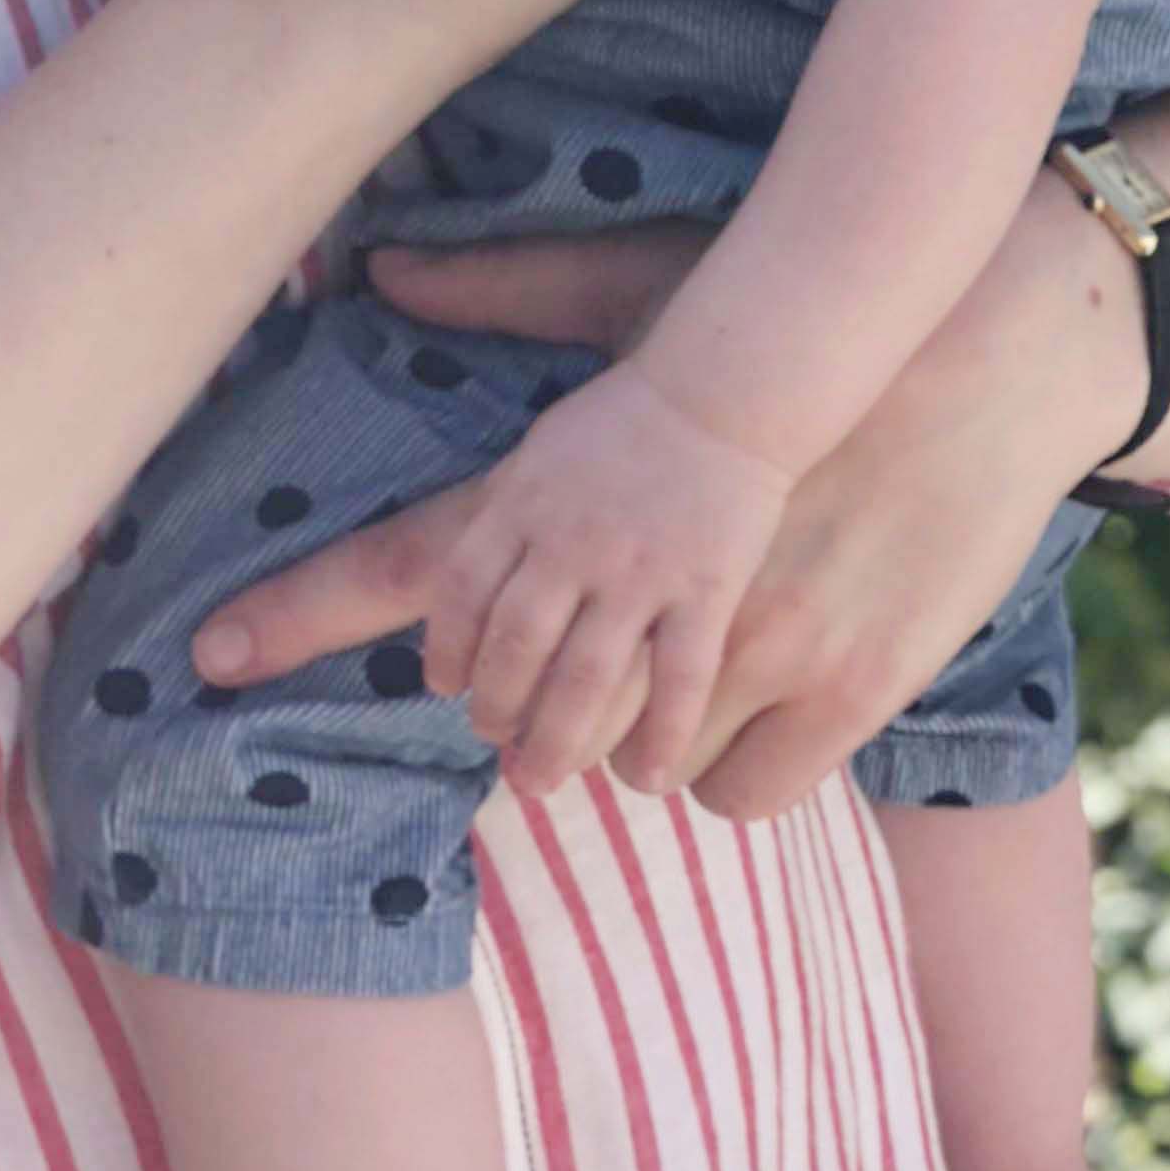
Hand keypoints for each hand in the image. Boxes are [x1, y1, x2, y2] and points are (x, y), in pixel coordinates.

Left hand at [192, 211, 1109, 811]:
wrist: (964, 342)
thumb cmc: (786, 318)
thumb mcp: (633, 288)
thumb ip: (506, 292)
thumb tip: (382, 270)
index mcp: (568, 483)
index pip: (410, 564)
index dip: (297, 614)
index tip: (206, 653)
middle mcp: (627, 571)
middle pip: (501, 694)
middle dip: (499, 706)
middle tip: (524, 698)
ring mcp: (727, 640)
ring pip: (608, 752)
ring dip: (602, 743)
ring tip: (619, 712)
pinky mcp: (827, 687)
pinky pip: (716, 782)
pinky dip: (704, 765)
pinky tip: (721, 719)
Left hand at [398, 344, 794, 794]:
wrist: (722, 392)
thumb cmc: (626, 420)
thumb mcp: (541, 448)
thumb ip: (501, 511)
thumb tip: (456, 547)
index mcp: (523, 505)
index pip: (464, 596)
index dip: (449, 652)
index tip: (447, 688)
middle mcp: (571, 544)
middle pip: (515, 650)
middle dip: (495, 710)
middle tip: (496, 744)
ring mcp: (638, 572)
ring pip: (583, 680)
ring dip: (556, 741)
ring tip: (541, 778)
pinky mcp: (704, 590)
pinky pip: (677, 681)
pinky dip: (657, 736)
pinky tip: (645, 776)